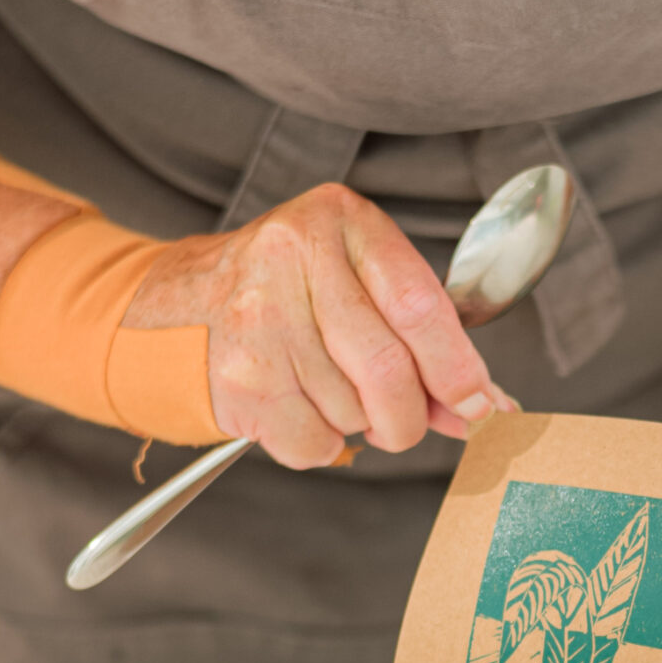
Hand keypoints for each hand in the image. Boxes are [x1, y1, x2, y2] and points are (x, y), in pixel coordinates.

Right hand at [123, 182, 516, 467]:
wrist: (176, 308)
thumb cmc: (287, 292)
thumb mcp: (355, 279)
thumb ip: (421, 336)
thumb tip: (485, 407)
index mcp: (340, 219)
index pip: (417, 303)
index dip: (456, 366)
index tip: (478, 402)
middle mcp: (294, 259)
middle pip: (388, 367)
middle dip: (409, 414)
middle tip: (404, 423)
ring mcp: (259, 320)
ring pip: (353, 412)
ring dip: (358, 423)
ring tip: (326, 389)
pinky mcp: (237, 380)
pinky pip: (314, 442)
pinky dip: (321, 443)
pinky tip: (298, 407)